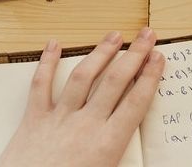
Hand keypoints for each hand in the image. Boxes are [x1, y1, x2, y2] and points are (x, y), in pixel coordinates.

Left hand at [0, 28, 165, 166]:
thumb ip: (120, 157)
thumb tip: (140, 156)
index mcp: (107, 144)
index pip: (136, 102)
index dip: (149, 77)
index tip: (157, 58)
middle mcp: (86, 125)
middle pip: (115, 82)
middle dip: (134, 55)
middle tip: (145, 36)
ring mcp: (59, 119)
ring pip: (83, 77)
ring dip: (100, 53)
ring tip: (114, 36)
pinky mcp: (34, 119)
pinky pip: (40, 85)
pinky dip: (47, 63)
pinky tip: (53, 45)